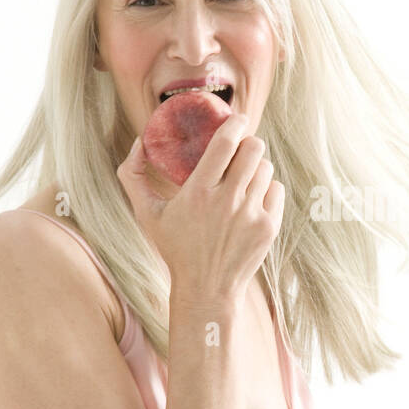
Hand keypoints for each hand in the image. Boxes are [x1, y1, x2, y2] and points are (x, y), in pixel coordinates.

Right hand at [116, 113, 284, 304]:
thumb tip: (138, 142)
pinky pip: (276, 190)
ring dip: (257, 165)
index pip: (225, 144)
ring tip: (246, 174)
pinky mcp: (268, 227)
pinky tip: (254, 194)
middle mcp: (227, 202)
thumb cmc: (175, 248)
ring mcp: (251, 215)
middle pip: (254, 149)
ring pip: (266, 168)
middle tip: (242, 147)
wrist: (206, 289)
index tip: (237, 119)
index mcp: (198, 193)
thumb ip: (133, 176)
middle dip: (250, 142)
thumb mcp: (147, 214)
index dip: (235, 123)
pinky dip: (267, 187)